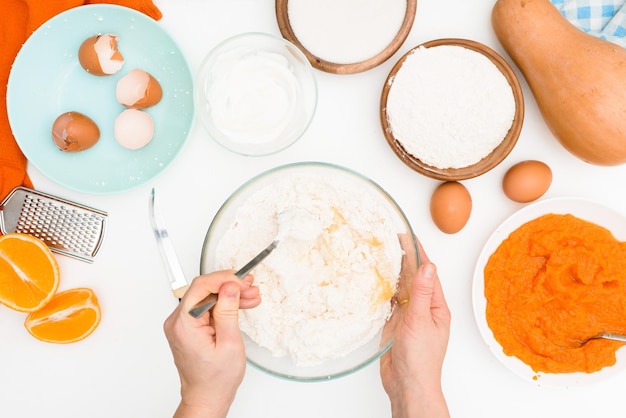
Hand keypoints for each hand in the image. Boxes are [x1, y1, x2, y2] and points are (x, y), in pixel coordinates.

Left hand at [163, 270, 260, 417]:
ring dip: (230, 295)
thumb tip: (229, 286)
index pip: (201, 286)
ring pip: (207, 297)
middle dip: (230, 286)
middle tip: (251, 289)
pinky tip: (240, 304)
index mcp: (184, 324)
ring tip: (251, 297)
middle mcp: (178, 322)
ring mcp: (182, 324)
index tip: (242, 282)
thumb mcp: (229, 343)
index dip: (224, 279)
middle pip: (204, 290)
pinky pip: (206, 307)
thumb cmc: (216, 379)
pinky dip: (223, 305)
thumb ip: (228, 311)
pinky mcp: (188, 327)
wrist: (207, 397)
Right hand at [380, 239, 450, 417]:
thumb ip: (421, 292)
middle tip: (392, 240)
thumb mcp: (420, 320)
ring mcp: (410, 317)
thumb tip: (427, 266)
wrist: (408, 385)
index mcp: (436, 306)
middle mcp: (424, 309)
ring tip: (384, 255)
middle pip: (414, 278)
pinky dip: (385, 291)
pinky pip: (391, 303)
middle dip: (405, 259)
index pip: (428, 273)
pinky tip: (378, 282)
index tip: (409, 236)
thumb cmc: (420, 359)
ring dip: (394, 273)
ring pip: (401, 289)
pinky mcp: (396, 326)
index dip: (418, 253)